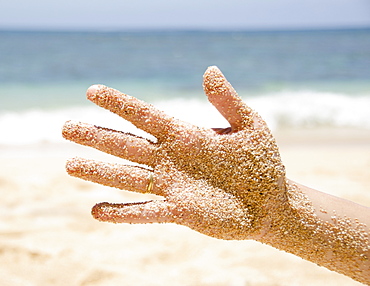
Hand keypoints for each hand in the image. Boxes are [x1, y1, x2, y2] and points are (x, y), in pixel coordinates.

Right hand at [62, 66, 285, 239]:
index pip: (145, 116)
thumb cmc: (262, 162)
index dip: (119, 104)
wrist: (270, 202)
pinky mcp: (179, 212)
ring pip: (129, 178)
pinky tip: (97, 212)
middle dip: (96, 136)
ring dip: (100, 173)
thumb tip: (209, 70)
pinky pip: (145, 212)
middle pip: (127, 145)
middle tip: (66, 126)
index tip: (92, 92)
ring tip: (70, 165)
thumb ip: (228, 102)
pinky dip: (122, 213)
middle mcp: (172, 159)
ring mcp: (173, 186)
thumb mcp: (251, 125)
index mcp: (186, 136)